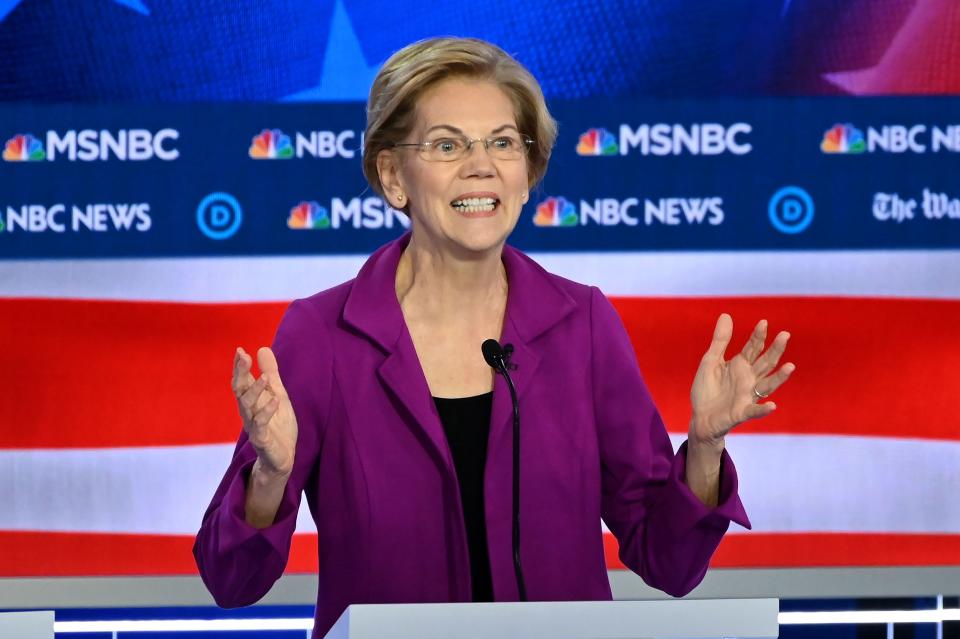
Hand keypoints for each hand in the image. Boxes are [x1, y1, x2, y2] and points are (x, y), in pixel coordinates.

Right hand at [232, 346, 297, 477]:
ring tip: (265, 377)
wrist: (283, 457)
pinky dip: (267, 412)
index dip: (239, 367)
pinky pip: (261, 425)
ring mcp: (253, 426)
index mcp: (251, 400)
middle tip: (243, 356)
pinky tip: (275, 400)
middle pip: (239, 390)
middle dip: (240, 373)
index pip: (241, 381)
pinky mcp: (262, 440)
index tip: (240, 350)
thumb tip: (262, 348)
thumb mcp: (278, 394)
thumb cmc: (278, 424)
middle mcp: (248, 412)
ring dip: (255, 390)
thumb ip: (271, 373)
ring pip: (247, 407)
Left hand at [689, 314, 794, 448]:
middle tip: (785, 335)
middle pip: (765, 363)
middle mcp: (749, 379)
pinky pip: (754, 410)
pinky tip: (772, 405)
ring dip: (779, 377)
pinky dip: (763, 409)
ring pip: (767, 385)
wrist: (699, 417)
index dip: (758, 336)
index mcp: (740, 365)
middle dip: (775, 350)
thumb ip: (720, 341)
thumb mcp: (710, 361)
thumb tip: (726, 314)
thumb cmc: (707, 389)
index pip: (753, 348)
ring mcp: (747, 396)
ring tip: (790, 366)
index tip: (763, 322)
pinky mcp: (741, 412)